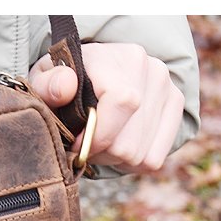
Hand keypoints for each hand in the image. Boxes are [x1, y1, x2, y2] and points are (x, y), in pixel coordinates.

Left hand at [28, 42, 185, 173]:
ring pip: (141, 156)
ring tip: (99, 143)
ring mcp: (168, 90)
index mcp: (122, 58)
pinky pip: (154, 159)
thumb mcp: (45, 78)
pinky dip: (131, 162)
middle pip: (130, 142)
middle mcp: (153, 71)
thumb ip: (47, 84)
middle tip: (84, 144)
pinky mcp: (176, 109)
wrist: (94, 71)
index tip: (76, 144)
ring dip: (114, 159)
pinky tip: (116, 146)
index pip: (123, 103)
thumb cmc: (64, 80)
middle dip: (100, 153)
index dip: (97, 135)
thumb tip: (66, 87)